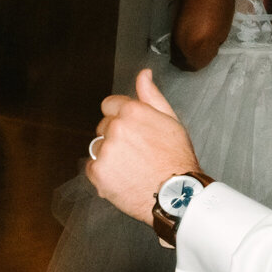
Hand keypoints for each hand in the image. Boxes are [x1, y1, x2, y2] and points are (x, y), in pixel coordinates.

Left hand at [87, 69, 201, 222]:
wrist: (178, 197)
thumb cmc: (178, 159)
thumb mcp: (170, 121)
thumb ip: (151, 95)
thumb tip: (144, 74)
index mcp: (132, 111)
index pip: (110, 105)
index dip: (122, 118)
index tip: (134, 132)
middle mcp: (115, 128)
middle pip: (104, 127)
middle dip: (116, 137)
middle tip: (138, 153)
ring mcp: (105, 150)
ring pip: (98, 147)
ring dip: (110, 156)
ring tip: (133, 168)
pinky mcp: (97, 172)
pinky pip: (93, 167)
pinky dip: (104, 174)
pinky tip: (124, 178)